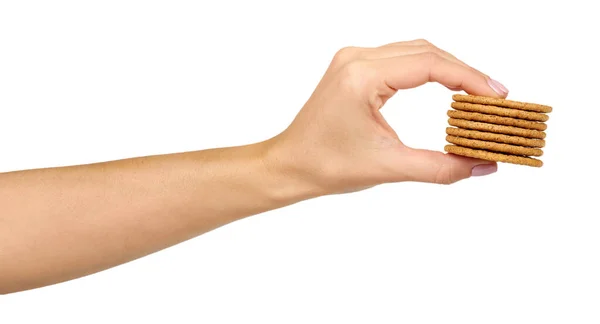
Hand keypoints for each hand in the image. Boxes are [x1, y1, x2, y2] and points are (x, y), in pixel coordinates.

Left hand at [266, 39, 508, 194]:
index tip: (497, 97)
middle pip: (426, 51)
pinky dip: (427, 70)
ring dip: (447, 69)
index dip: (469, 78)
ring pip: (414, 51)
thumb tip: (483, 166)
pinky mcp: (353, 68)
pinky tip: (446, 86)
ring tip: (476, 93)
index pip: (430, 64)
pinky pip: (399, 59)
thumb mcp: (388, 167)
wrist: (290, 165)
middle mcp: (356, 59)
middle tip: (494, 98)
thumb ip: (440, 167)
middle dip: (464, 72)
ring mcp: (353, 60)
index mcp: (362, 76)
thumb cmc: (327, 165)